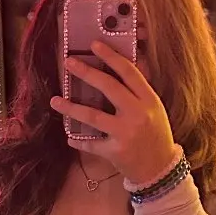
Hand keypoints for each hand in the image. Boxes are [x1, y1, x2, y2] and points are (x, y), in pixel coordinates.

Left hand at [50, 40, 179, 184]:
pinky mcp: (115, 151)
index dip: (111, 56)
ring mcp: (126, 133)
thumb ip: (138, 92)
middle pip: (108, 87)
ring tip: (55, 100)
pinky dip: (78, 140)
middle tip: (69, 63)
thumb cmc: (155, 135)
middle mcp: (138, 114)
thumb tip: (116, 69)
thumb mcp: (154, 110)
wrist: (160, 169)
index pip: (129, 72)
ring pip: (93, 116)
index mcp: (149, 100)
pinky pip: (91, 143)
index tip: (95, 44)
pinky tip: (69, 137)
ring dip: (71, 108)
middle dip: (86, 72)